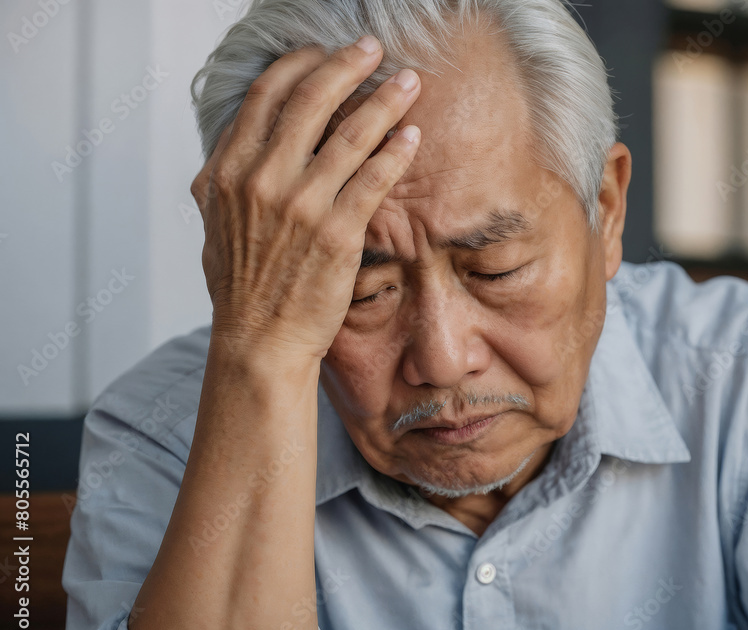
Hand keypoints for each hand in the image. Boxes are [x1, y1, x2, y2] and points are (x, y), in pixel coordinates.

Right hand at [191, 36, 421, 362]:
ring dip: (385, 100)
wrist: (258, 341)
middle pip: (311, 99)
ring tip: (409, 81)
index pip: (266, 95)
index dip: (301, 65)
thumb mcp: (215, 222)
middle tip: (375, 49)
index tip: (325, 53)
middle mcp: (261, 180)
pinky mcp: (337, 234)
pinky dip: (395, 151)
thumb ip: (226, 176)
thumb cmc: (241, 286)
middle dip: (348, 65)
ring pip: (349, 134)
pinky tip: (412, 135)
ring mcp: (300, 206)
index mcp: (227, 170)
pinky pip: (374, 179)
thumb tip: (239, 143)